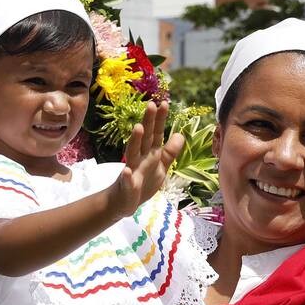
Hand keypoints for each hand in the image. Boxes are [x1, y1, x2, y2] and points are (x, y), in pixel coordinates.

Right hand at [107, 102, 184, 217]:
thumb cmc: (143, 181)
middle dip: (148, 122)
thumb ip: (169, 152)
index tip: (164, 103)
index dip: (159, 119)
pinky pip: (127, 180)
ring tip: (138, 127)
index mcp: (149, 152)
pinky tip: (127, 171)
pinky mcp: (128, 185)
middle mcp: (140, 157)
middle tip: (151, 105)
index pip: (155, 133)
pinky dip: (127, 176)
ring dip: (135, 140)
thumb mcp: (160, 166)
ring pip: (133, 153)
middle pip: (145, 137)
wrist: (125, 201)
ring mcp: (132, 170)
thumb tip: (179, 134)